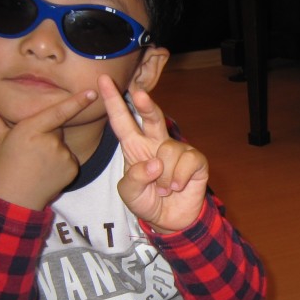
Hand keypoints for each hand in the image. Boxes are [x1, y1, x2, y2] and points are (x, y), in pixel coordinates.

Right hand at [0, 90, 97, 209]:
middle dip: (47, 133)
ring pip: (62, 143)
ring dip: (53, 148)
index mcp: (30, 130)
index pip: (57, 112)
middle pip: (56, 127)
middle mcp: (50, 141)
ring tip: (36, 163)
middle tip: (29, 149)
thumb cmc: (2, 168)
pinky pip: (69, 158)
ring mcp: (63, 156)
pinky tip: (46, 172)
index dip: (75, 101)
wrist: (13, 202)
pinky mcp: (72, 168)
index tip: (91, 93)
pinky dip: (61, 162)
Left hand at [98, 74, 207, 231]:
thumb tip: (155, 162)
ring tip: (164, 188)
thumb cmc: (146, 201)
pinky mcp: (196, 160)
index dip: (113, 101)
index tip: (103, 79)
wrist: (170, 220)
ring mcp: (178, 150)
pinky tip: (177, 187)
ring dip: (164, 176)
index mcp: (135, 147)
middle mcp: (156, 143)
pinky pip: (187, 162)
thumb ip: (134, 178)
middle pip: (152, 116)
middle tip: (139, 95)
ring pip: (169, 150)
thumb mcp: (129, 193)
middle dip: (146, 104)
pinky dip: (179, 178)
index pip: (122, 121)